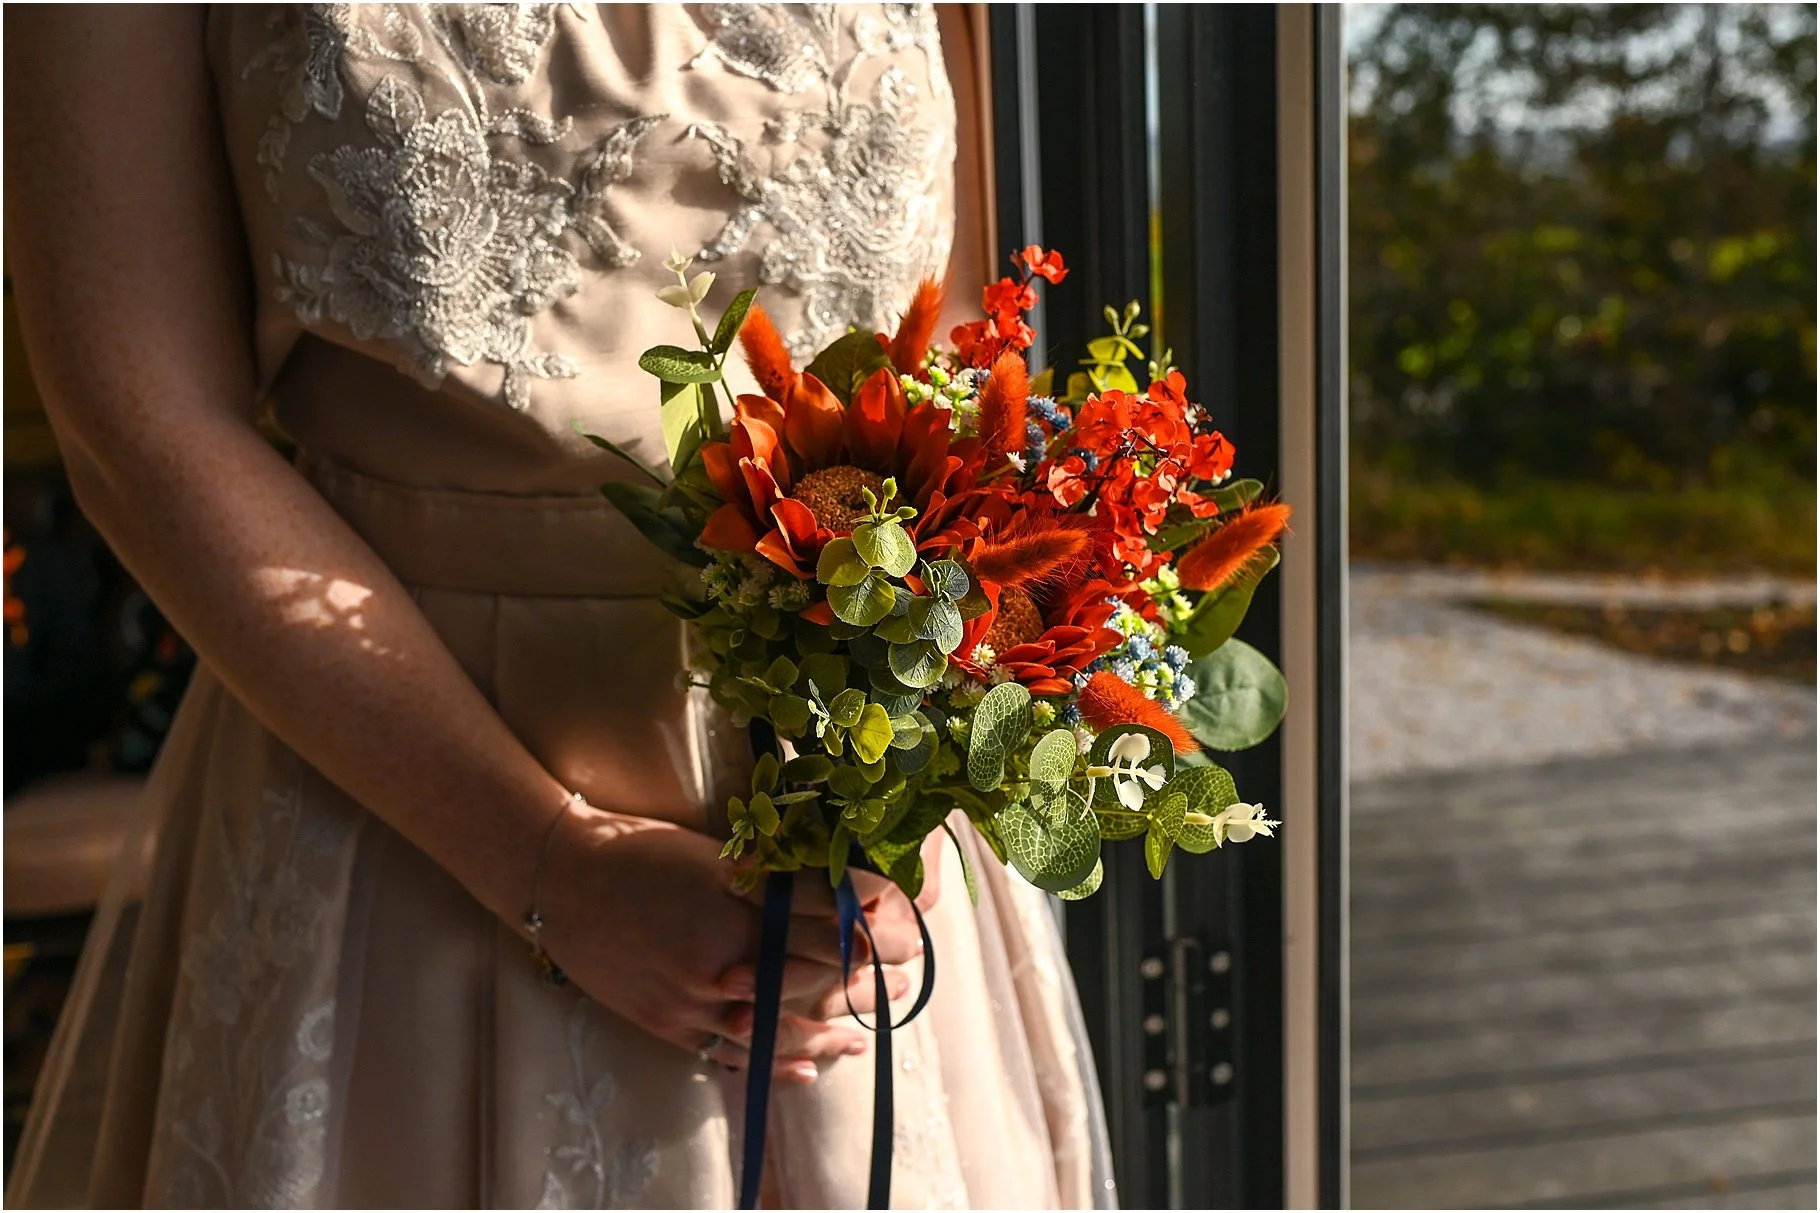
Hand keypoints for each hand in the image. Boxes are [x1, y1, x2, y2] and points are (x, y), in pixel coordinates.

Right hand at [534, 804, 920, 1082]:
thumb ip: (776, 877)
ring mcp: (694, 998)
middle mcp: (721, 959)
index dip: (873, 922)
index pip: (826, 918)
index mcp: (736, 905)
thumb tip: (843, 889)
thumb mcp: (714, 854)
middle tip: (904, 975)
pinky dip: (775, 1064)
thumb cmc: (640, 854)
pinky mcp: (670, 1024)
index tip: (908, 923)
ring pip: (779, 1026)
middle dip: (864, 977)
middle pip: (812, 975)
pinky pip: (733, 1054)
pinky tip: (810, 1067)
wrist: (559, 881)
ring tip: (865, 1035)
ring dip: (829, 1031)